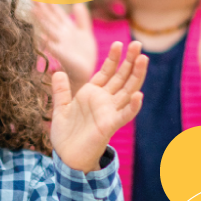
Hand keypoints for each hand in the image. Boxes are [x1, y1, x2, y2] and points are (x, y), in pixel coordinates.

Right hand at [32, 2, 96, 92]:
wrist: (85, 73)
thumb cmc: (84, 56)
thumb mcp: (85, 34)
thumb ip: (82, 19)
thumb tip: (78, 4)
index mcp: (67, 30)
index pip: (57, 14)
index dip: (51, 4)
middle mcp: (61, 36)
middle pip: (51, 19)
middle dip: (43, 8)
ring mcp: (60, 45)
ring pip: (50, 29)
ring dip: (42, 20)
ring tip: (34, 10)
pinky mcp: (62, 56)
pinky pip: (53, 48)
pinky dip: (47, 43)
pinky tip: (42, 36)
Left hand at [50, 41, 147, 172]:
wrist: (66, 157)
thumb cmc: (65, 135)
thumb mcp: (60, 109)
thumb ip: (60, 91)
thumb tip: (57, 72)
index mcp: (92, 94)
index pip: (107, 72)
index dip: (113, 58)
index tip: (118, 43)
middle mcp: (104, 101)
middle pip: (121, 77)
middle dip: (130, 61)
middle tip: (138, 44)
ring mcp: (109, 112)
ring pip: (128, 91)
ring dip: (136, 76)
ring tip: (143, 59)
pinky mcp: (110, 126)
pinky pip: (124, 115)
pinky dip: (132, 106)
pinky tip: (139, 96)